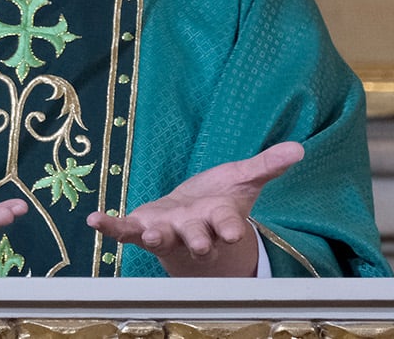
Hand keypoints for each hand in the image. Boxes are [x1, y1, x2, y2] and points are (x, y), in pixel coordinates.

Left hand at [86, 141, 303, 276]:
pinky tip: (94, 221)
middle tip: (203, 244)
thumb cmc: (218, 203)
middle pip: (198, 237)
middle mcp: (194, 231)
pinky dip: (110, 227)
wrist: (192, 224)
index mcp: (220, 219)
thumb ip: (266, 165)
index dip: (230, 229)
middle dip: (199, 240)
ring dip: (156, 237)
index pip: (229, 226)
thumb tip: (298, 149)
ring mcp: (167, 232)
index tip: (232, 232)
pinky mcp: (143, 229)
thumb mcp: (243, 181)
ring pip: (163, 238)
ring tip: (148, 235)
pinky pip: (125, 231)